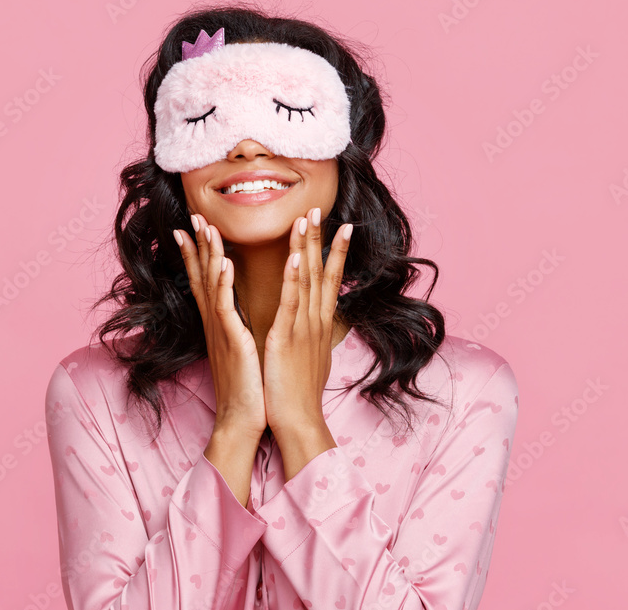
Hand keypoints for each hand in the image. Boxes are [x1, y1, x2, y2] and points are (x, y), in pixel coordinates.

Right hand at [173, 214, 266, 438]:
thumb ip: (237, 330)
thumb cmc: (247, 388)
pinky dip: (224, 284)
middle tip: (192, 216)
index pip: (206, 282)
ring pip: (212, 285)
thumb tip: (239, 316)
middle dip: (198, 244)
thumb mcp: (241, 351)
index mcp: (220, 325)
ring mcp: (221, 332)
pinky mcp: (232, 342)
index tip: (192, 228)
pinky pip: (225, 308)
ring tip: (206, 227)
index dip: (198, 254)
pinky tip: (226, 263)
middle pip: (202, 276)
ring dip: (209, 254)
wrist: (242, 420)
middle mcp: (216, 324)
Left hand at [262, 207, 352, 435]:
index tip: (341, 226)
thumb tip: (320, 324)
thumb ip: (315, 335)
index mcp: (319, 324)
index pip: (329, 280)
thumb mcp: (312, 357)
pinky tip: (295, 256)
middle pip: (321, 271)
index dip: (335, 251)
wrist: (298, 419)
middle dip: (321, 238)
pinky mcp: (287, 338)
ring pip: (306, 279)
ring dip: (307, 247)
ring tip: (306, 219)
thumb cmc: (301, 392)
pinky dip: (294, 277)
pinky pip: (291, 302)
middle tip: (320, 208)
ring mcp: (303, 328)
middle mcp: (316, 321)